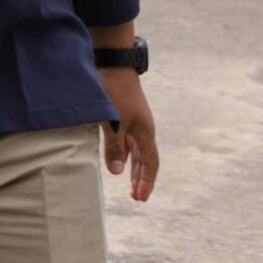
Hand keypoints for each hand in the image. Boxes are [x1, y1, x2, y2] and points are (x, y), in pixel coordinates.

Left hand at [100, 69, 159, 201]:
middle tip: (137, 197)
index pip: (150, 163)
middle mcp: (142, 129)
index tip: (141, 198)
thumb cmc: (114, 92)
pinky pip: (126, 141)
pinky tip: (118, 159)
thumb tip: (116, 173)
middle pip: (144, 160)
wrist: (112, 65)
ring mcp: (133, 122)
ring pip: (135, 151)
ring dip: (132, 167)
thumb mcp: (113, 121)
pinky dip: (123, 153)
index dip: (146, 181)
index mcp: (144, 133)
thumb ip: (114, 146)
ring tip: (129, 183)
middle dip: (141, 179)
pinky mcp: (122, 115)